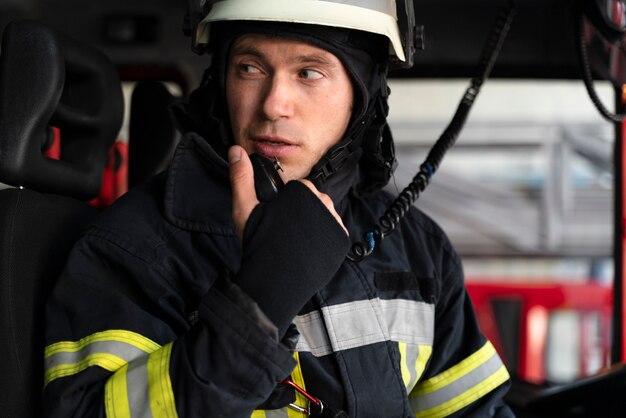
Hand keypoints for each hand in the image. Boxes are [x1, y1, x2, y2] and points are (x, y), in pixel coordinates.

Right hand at [228, 145, 347, 241]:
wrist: (274, 282)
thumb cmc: (259, 244)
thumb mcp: (244, 208)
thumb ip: (241, 177)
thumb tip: (236, 149)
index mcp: (304, 190)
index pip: (298, 188)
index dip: (285, 202)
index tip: (276, 216)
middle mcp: (325, 202)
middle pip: (312, 201)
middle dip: (300, 212)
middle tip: (283, 230)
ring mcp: (336, 222)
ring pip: (323, 216)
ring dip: (312, 225)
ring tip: (294, 241)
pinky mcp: (342, 241)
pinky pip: (332, 233)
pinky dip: (322, 238)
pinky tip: (306, 248)